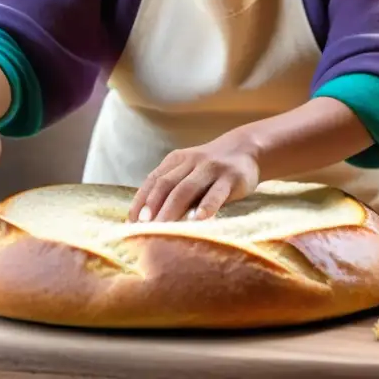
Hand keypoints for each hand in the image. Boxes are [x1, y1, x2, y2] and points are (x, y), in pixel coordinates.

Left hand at [128, 135, 259, 222]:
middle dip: (152, 207)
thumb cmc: (212, 169)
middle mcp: (191, 162)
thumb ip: (173, 188)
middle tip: (143, 229)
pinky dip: (205, 207)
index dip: (141, 200)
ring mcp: (211, 168)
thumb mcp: (189, 171)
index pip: (153, 180)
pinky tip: (198, 220)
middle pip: (166, 185)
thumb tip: (148, 220)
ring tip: (163, 229)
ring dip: (172, 210)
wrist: (247, 150)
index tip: (131, 222)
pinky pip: (216, 193)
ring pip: (186, 189)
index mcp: (176, 160)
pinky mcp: (231, 178)